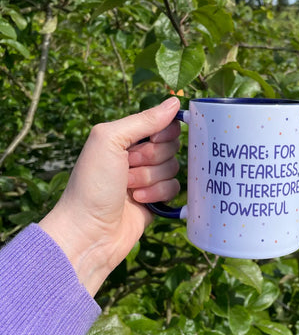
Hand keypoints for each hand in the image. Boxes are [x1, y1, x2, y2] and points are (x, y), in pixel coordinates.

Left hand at [39, 97, 180, 295]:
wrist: (88, 232)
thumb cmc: (92, 183)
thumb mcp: (110, 140)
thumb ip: (144, 120)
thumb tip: (175, 102)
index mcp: (126, 137)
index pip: (163, 124)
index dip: (163, 132)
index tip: (151, 141)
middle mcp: (138, 155)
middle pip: (171, 145)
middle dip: (151, 158)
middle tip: (128, 167)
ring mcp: (147, 177)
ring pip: (173, 167)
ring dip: (150, 178)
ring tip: (128, 188)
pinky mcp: (156, 198)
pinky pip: (174, 188)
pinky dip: (157, 193)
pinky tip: (138, 201)